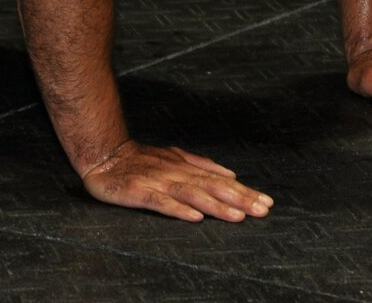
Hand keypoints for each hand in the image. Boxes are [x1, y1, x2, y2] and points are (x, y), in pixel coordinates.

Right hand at [81, 140, 272, 221]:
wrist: (104, 154)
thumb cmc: (140, 159)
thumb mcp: (174, 157)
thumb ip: (201, 165)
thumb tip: (231, 173)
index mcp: (185, 168)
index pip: (220, 181)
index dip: (244, 192)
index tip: (266, 202)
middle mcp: (175, 174)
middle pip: (212, 187)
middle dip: (239, 199)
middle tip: (262, 210)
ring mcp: (158, 183)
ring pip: (192, 194)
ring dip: (216, 205)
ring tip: (237, 216)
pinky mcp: (139, 192)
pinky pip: (160, 202)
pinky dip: (178, 209)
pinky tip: (194, 217)